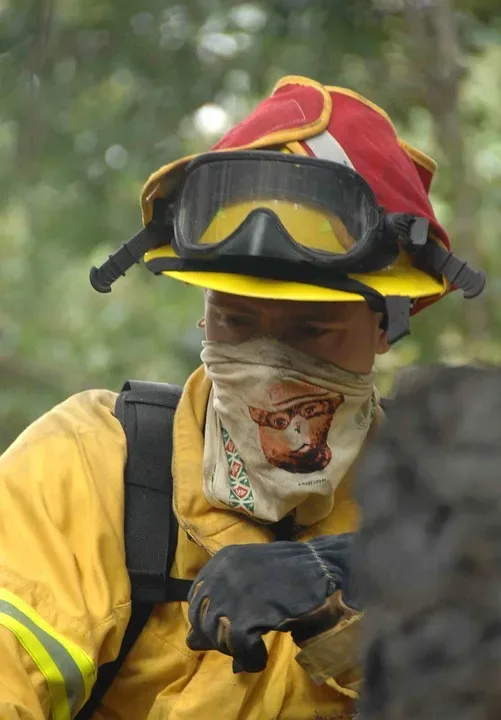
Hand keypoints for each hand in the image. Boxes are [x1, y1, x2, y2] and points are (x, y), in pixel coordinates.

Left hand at [186, 534, 355, 672]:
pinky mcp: (248, 613)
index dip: (207, 620)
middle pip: (201, 618)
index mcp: (220, 561)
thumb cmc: (290, 571)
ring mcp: (233, 593)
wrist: (320, 566)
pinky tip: (260, 658)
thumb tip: (191, 642)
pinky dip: (249, 658)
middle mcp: (221, 573)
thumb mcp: (249, 577)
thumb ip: (223, 601)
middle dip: (217, 638)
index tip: (226, 628)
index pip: (195, 599)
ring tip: (252, 649)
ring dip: (233, 649)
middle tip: (241, 643)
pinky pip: (238, 646)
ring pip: (216, 634)